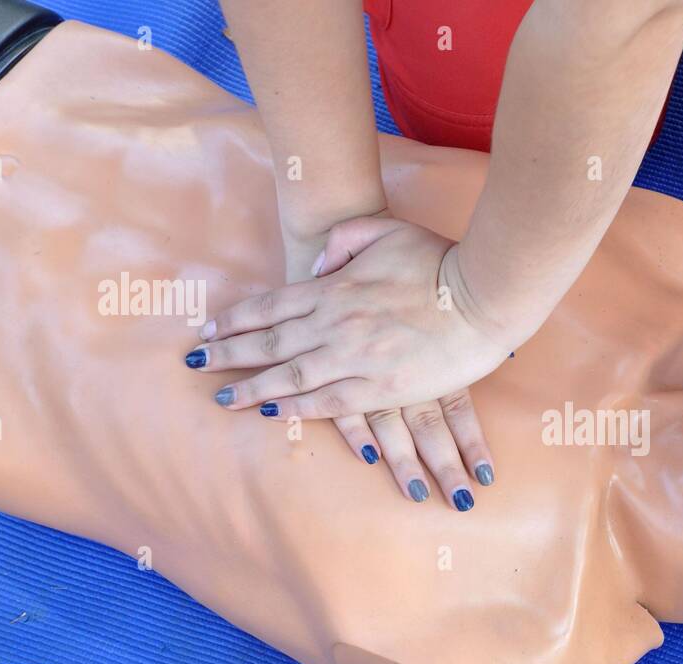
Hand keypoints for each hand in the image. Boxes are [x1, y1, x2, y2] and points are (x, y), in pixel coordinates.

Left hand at [187, 215, 510, 508]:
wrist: (484, 296)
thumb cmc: (442, 260)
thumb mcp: (388, 231)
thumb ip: (345, 240)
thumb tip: (319, 263)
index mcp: (335, 287)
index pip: (272, 305)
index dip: (237, 320)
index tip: (211, 332)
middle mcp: (336, 323)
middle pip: (270, 342)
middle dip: (229, 355)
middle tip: (197, 367)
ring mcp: (356, 357)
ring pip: (290, 375)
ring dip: (253, 387)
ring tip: (224, 399)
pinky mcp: (382, 387)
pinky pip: (330, 402)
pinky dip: (298, 407)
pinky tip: (274, 413)